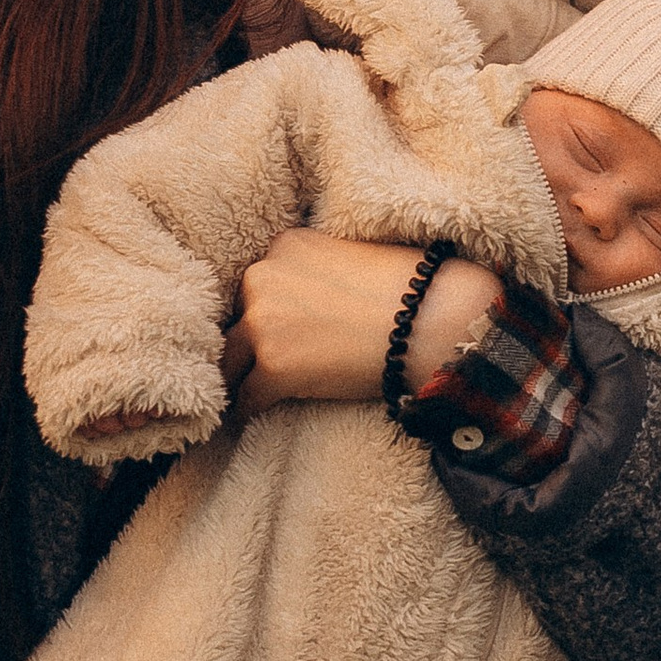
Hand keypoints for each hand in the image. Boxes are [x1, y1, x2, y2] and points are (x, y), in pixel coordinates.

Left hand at [220, 229, 501, 420]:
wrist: (429, 321)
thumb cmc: (404, 291)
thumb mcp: (346, 255)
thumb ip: (310, 270)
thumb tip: (300, 303)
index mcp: (282, 246)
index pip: (256, 283)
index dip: (265, 310)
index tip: (273, 331)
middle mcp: (262, 277)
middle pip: (237, 318)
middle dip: (249, 341)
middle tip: (258, 365)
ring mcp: (263, 323)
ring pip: (232, 359)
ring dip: (241, 377)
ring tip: (246, 393)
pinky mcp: (272, 367)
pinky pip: (246, 396)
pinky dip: (250, 408)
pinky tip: (257, 414)